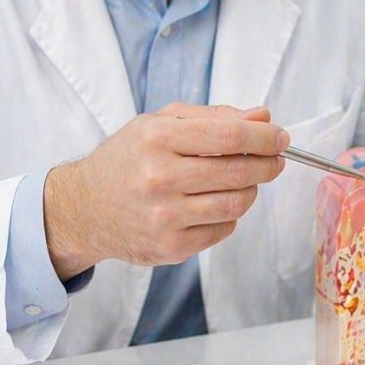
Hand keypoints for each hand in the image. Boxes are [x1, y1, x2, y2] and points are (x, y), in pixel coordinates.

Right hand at [43, 103, 289, 279]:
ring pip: (236, 203)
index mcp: (156, 139)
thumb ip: (213, 117)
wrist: (83, 209)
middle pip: (238, 171)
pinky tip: (214, 203)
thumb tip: (263, 118)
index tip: (280, 137)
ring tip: (244, 180)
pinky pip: (223, 229)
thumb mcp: (159, 124)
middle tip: (275, 159)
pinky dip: (229, 215)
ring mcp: (165, 217)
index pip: (229, 135)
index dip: (264, 137)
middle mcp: (159, 178)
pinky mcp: (170, 247)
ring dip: (250, 189)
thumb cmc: (127, 159)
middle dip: (267, 163)